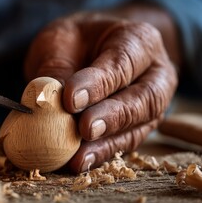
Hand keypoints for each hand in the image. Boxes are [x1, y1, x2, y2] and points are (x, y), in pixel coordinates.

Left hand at [24, 10, 177, 172]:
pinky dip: (102, 154)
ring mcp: (151, 103)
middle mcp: (155, 73)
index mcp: (139, 40)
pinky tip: (81, 162)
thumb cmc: (75, 42)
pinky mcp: (138, 127)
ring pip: (137, 126)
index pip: (123, 62)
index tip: (71, 99)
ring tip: (79, 156)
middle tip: (83, 129)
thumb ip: (56, 66)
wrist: (88, 50)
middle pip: (143, 98)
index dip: (99, 83)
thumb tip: (46, 100)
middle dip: (111, 117)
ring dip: (107, 143)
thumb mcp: (59, 40)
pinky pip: (125, 143)